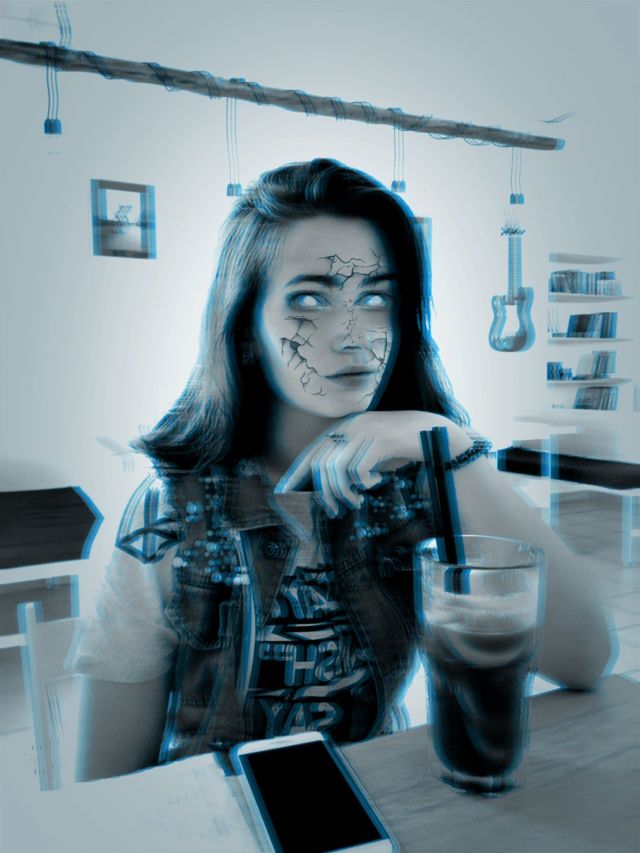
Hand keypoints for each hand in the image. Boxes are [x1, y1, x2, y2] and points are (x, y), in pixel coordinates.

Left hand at [275, 411, 470, 516]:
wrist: (431, 432)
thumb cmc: (397, 447)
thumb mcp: (368, 453)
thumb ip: (348, 463)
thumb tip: (325, 489)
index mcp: (344, 428)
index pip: (311, 453)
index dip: (296, 473)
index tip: (283, 492)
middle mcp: (350, 426)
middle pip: (322, 464)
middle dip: (325, 493)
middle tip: (335, 510)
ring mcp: (364, 431)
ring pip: (337, 469)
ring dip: (344, 492)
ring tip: (357, 501)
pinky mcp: (380, 439)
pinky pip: (359, 469)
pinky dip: (364, 482)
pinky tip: (377, 481)